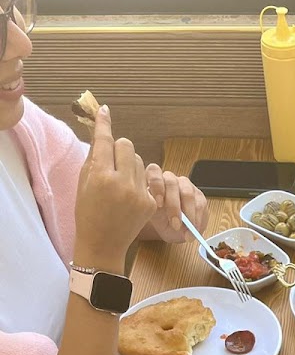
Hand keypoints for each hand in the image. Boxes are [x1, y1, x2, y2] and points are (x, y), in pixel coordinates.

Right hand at [73, 106, 157, 271]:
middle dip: (118, 148)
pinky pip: (146, 179)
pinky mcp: (150, 202)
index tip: (104, 111)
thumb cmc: (88, 212)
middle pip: (127, 145)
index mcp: (101, 176)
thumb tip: (100, 133)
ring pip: (139, 161)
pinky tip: (128, 195)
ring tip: (119, 181)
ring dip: (129, 164)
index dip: (103, 124)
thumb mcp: (83, 182)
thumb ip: (94, 157)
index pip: (104, 140)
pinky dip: (137, 181)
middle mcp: (122, 182)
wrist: (103, 243)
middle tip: (111, 160)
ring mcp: (139, 193)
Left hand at [144, 165, 208, 242]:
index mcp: (155, 180)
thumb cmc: (161, 221)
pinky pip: (199, 205)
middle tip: (175, 225)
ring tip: (185, 232)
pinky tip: (193, 230)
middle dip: (174, 206)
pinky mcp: (198, 195)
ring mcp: (186, 186)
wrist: (174, 229)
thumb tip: (158, 208)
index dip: (156, 184)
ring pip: (187, 193)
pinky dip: (196, 220)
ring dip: (187, 215)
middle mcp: (170, 179)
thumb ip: (153, 208)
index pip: (154, 171)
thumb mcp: (153, 217)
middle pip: (172, 183)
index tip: (159, 203)